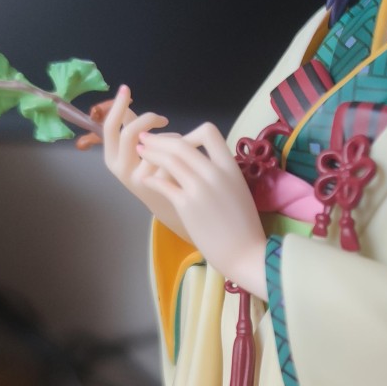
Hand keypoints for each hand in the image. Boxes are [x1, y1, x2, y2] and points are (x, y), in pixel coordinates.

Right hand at [101, 85, 190, 240]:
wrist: (170, 208)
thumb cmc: (154, 175)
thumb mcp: (136, 153)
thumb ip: (130, 129)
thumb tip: (125, 102)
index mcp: (111, 157)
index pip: (109, 127)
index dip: (116, 106)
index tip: (126, 89)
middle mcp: (120, 168)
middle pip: (129, 132)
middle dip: (147, 119)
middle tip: (162, 119)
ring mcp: (138, 178)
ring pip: (153, 143)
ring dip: (169, 137)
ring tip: (179, 144)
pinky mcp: (158, 184)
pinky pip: (170, 154)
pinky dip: (180, 148)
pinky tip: (186, 157)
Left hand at [136, 123, 267, 297]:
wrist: (245, 253)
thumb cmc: (244, 226)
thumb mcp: (238, 190)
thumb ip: (221, 174)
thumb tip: (201, 164)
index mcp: (230, 167)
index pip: (209, 132)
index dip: (190, 134)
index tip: (179, 143)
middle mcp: (215, 173)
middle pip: (181, 144)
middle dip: (159, 140)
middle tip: (145, 138)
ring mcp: (200, 188)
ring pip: (169, 160)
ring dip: (151, 153)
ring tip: (140, 151)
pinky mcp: (187, 205)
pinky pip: (163, 184)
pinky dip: (151, 178)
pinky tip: (146, 180)